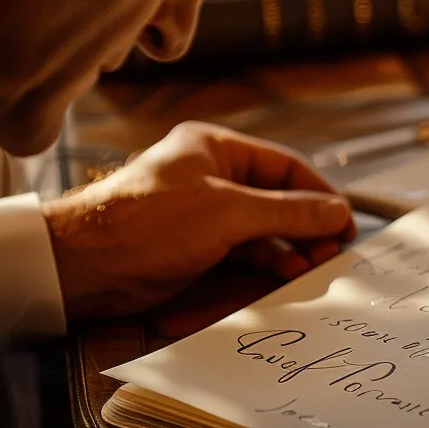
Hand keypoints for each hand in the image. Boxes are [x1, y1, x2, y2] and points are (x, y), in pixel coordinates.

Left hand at [42, 121, 356, 321]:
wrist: (84, 266)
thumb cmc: (146, 223)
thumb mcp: (227, 213)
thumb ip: (287, 213)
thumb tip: (337, 212)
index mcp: (214, 148)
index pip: (283, 167)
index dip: (318, 194)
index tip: (344, 224)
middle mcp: (209, 177)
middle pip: (275, 201)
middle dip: (304, 228)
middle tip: (330, 255)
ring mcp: (201, 214)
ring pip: (260, 232)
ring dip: (287, 251)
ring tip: (311, 271)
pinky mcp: (192, 248)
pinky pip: (240, 255)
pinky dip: (263, 266)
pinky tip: (282, 278)